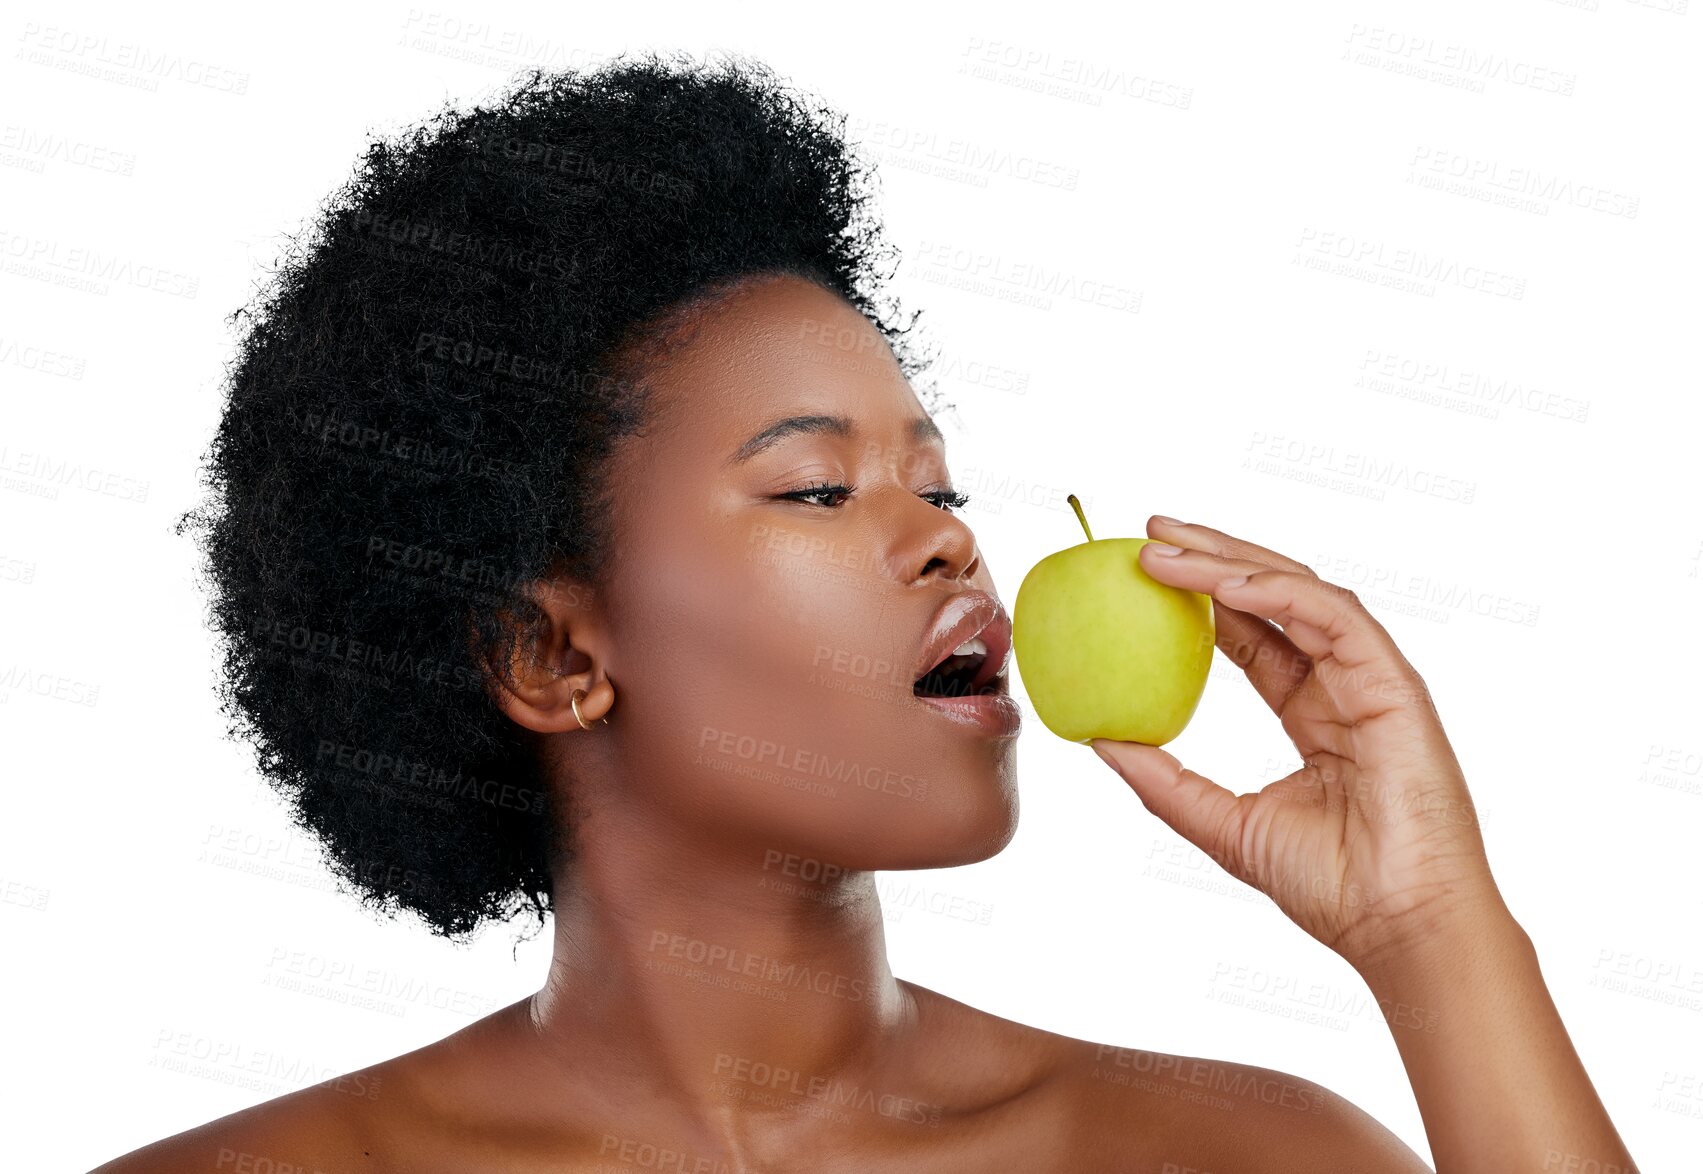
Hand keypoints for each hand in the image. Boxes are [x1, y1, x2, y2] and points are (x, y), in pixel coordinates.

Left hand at [1091, 516, 1507, 972]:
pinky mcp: (1394, 685)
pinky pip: (1335, 617)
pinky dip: (1279, 593)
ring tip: (1167, 547)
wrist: (1398, 927)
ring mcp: (1372, 681)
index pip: (1253, 635)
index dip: (1201, 597)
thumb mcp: (1223, 824)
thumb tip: (1100, 740)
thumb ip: (1165, 780)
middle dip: (1211, 556)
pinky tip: (1225, 585)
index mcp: (1313, 714)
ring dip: (1232, 562)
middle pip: (1274, 597)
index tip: (1142, 571)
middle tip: (1149, 531)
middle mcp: (1343, 686)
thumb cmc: (1332, 886)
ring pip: (1300, 593)